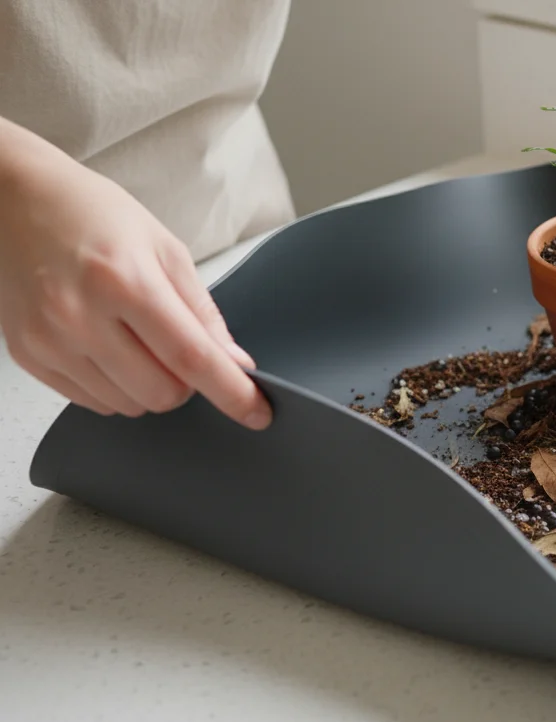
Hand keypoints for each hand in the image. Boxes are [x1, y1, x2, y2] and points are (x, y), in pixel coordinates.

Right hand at [0, 139, 272, 428]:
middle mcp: (79, 315)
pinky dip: (114, 387)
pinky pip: (91, 402)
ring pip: (128, 405)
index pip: (191, 357)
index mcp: (123, 280)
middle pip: (162, 392)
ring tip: (135, 338)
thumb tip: (234, 363)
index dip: (231, 392)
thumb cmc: (91, 213)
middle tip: (178, 347)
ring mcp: (49, 340)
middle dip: (186, 383)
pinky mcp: (28, 355)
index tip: (258, 413)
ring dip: (148, 385)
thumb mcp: (164, 248)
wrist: (14, 200)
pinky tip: (107, 346)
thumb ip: (202, 312)